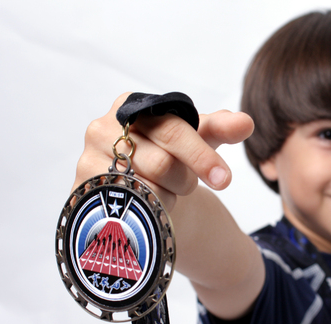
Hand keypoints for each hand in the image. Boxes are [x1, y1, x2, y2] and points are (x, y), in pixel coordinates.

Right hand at [73, 93, 254, 210]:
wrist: (142, 188)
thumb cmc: (171, 158)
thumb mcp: (197, 140)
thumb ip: (219, 129)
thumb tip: (247, 123)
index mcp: (132, 107)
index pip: (173, 130)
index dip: (202, 156)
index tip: (225, 179)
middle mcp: (103, 128)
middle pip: (162, 163)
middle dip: (184, 179)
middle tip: (187, 184)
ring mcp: (89, 160)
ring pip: (147, 189)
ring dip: (167, 196)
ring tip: (164, 190)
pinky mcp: (83, 191)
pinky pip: (128, 208)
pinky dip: (148, 210)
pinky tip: (149, 204)